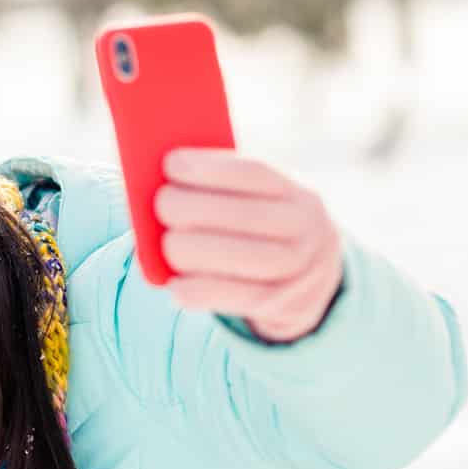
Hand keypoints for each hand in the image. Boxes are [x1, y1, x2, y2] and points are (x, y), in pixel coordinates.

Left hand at [154, 148, 343, 342]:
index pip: (255, 173)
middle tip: (163, 203)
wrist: (310, 284)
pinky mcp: (278, 305)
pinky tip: (175, 285)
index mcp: (298, 195)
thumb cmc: (263, 232)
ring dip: (192, 250)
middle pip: (245, 214)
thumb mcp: (262, 204)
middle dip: (194, 207)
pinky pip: (233, 297)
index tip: (172, 163)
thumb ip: (223, 192)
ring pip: (240, 256)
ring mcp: (296, 270)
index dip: (210, 168)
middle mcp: (304, 230)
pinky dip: (198, 290)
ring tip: (167, 243)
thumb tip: (156, 184)